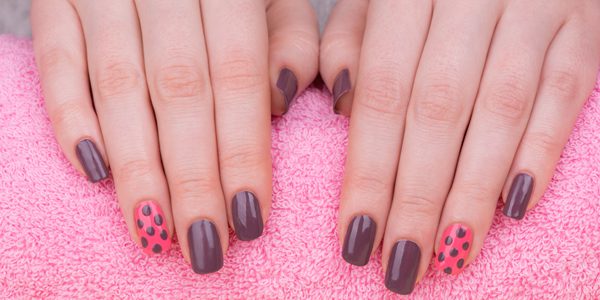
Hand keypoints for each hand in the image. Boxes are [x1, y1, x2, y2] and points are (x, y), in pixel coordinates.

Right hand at [31, 0, 317, 272]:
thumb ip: (290, 37)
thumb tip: (280, 100)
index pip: (238, 76)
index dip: (242, 152)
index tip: (249, 219)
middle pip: (179, 91)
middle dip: (193, 178)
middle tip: (203, 246)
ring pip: (118, 87)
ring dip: (138, 168)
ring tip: (155, 231)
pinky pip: (57, 61)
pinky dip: (70, 117)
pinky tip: (94, 171)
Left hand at [321, 0, 599, 293]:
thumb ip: (351, 42)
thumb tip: (342, 106)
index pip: (383, 92)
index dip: (370, 171)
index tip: (357, 237)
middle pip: (439, 110)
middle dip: (418, 196)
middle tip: (402, 263)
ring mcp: (536, 7)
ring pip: (501, 112)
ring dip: (473, 191)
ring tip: (451, 253)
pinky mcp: (583, 29)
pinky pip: (564, 96)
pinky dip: (539, 154)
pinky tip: (514, 206)